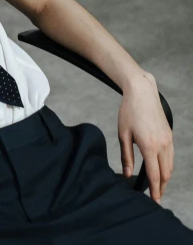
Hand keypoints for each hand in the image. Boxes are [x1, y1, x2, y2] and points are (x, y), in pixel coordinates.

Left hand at [118, 71, 172, 203]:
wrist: (142, 94)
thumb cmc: (129, 112)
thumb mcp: (123, 135)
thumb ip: (126, 157)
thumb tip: (127, 174)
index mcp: (149, 146)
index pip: (154, 174)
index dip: (155, 189)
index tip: (154, 200)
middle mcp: (163, 144)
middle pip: (166, 173)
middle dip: (162, 187)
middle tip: (156, 197)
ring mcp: (169, 140)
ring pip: (171, 165)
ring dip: (166, 177)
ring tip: (158, 186)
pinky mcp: (170, 135)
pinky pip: (171, 156)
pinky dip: (167, 166)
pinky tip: (161, 169)